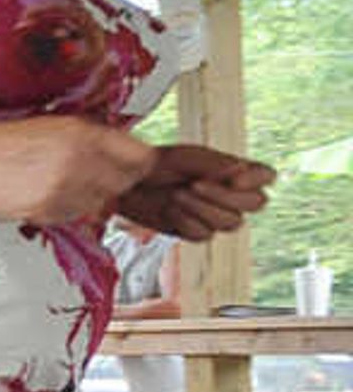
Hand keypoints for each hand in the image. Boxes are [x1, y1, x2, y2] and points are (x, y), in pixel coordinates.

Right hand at [0, 116, 157, 226]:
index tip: (135, 163)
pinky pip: (76, 214)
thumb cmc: (1, 140)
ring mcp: (63, 189)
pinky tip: (47, 193)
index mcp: (81, 134)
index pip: (141, 156)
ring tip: (63, 182)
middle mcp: (77, 161)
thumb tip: (124, 149)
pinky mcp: (48, 212)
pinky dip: (68, 207)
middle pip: (125, 182)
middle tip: (95, 173)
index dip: (141, 162)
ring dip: (91, 195)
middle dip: (116, 179)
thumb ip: (92, 137)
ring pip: (102, 201)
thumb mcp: (52, 124)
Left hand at [114, 142, 270, 240]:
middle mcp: (230, 194)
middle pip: (255, 203)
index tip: (236, 179)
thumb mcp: (185, 157)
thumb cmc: (156, 164)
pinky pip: (204, 234)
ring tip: (176, 194)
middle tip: (194, 184)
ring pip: (231, 223)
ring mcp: (214, 215)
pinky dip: (185, 222)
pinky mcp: (195, 231)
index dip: (257, 179)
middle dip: (225, 196)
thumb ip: (214, 164)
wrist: (126, 183)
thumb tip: (240, 170)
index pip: (266, 176)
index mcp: (234, 171)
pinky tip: (169, 209)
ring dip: (202, 209)